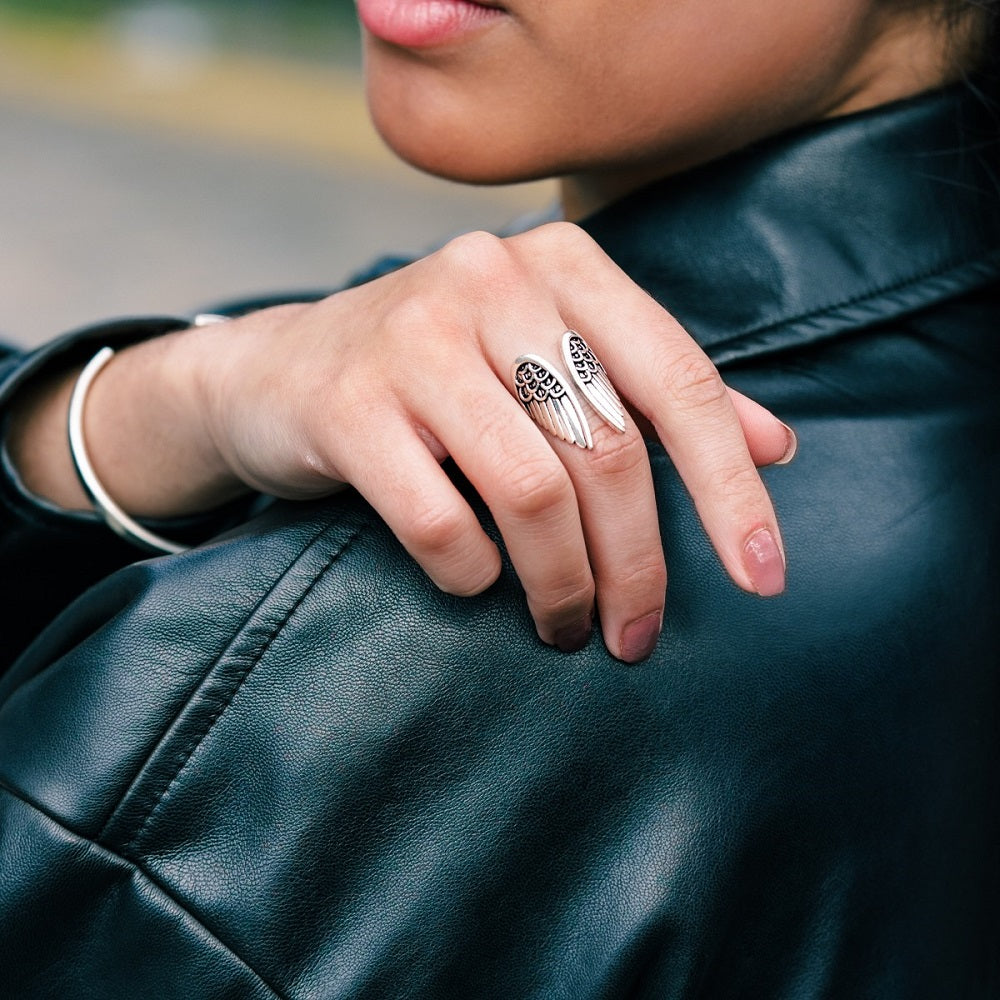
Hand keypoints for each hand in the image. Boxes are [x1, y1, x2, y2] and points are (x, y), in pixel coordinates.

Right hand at [191, 223, 792, 660]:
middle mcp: (491, 282)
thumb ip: (656, 394)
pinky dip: (471, 574)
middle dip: (638, 566)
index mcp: (561, 265)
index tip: (764, 578)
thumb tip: (775, 447)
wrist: (283, 373)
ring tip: (563, 626)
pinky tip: (474, 583)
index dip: (731, 491)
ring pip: (530, 494)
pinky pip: (439, 521)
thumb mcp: (552, 362)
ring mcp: (413, 338)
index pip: (679, 383)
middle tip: (635, 634)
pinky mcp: (348, 403)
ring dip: (560, 584)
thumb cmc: (442, 376)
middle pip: (608, 452)